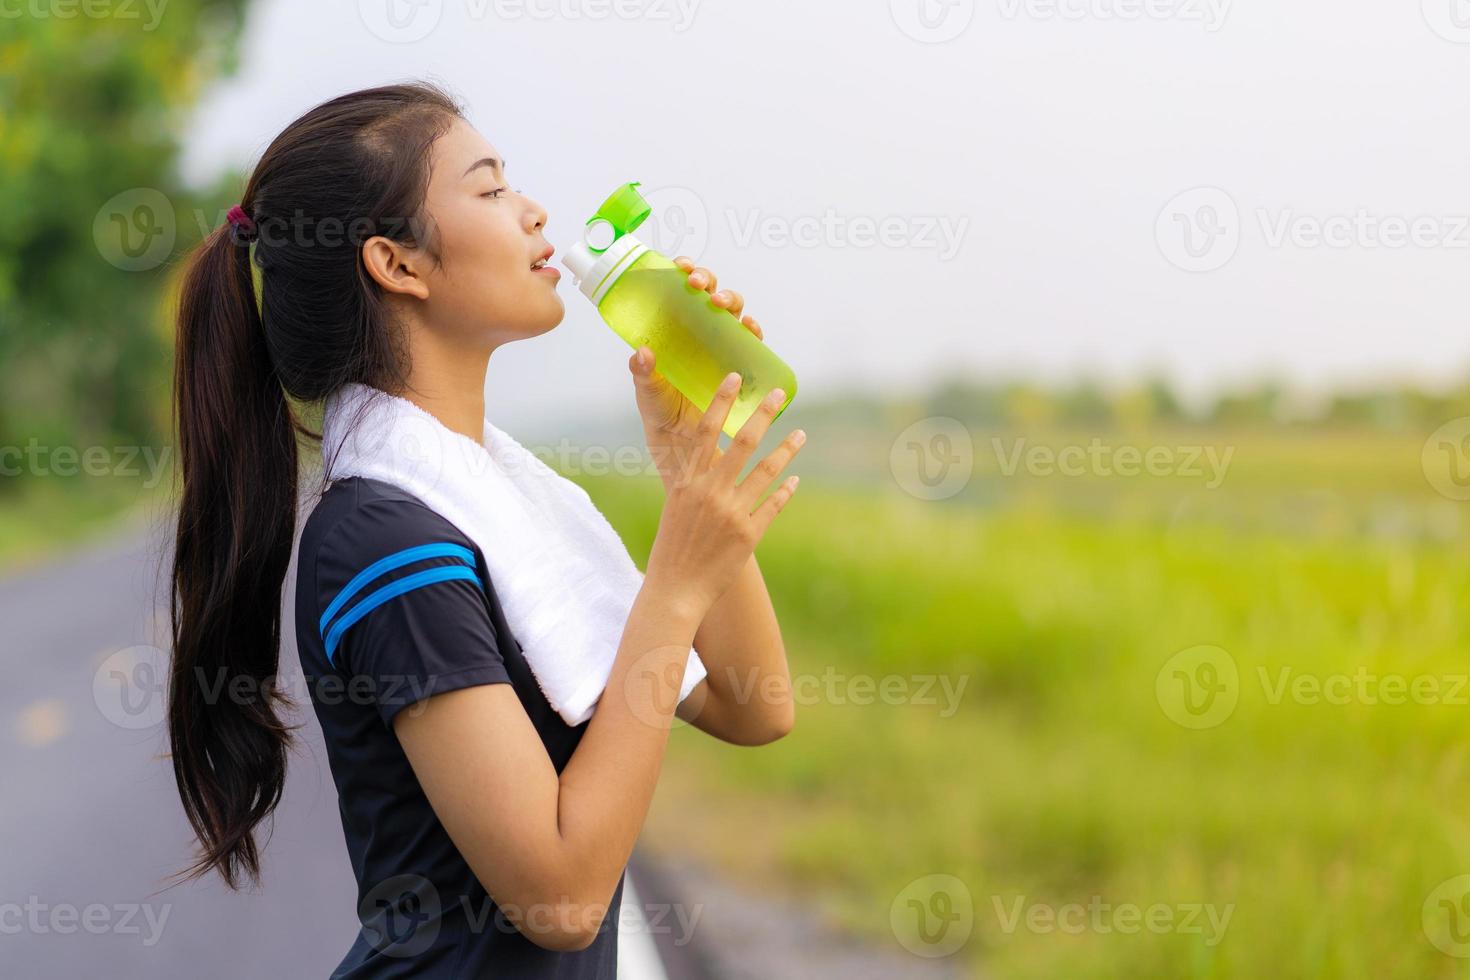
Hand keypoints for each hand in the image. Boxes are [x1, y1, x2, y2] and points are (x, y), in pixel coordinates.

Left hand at [628, 256, 764, 488]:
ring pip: (732, 312)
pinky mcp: (741, 366)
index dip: (685, 272)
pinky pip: (752, 342)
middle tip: (697, 286)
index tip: (680, 266)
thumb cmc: (661, 415)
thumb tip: (641, 352)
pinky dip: (754, 330)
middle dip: (708, 282)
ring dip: (731, 300)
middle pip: (710, 294)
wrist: (684, 448)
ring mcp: (722, 348)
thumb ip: (643, 374)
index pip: (681, 292)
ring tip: (720, 303)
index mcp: (675, 331)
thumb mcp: (648, 393)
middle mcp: (700, 334)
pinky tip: (750, 327)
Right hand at [645, 370, 804, 615]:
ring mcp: (732, 513)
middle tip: (780, 394)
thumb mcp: (676, 509)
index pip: (706, 432)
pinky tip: (795, 478)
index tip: (734, 377)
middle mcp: (710, 492)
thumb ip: (694, 484)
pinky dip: (786, 489)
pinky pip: (774, 505)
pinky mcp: (749, 535)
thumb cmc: (672, 549)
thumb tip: (709, 463)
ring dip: (787, 449)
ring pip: (767, 471)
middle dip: (763, 414)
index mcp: (688, 482)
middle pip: (742, 443)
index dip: (721, 402)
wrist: (676, 590)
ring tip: (801, 433)